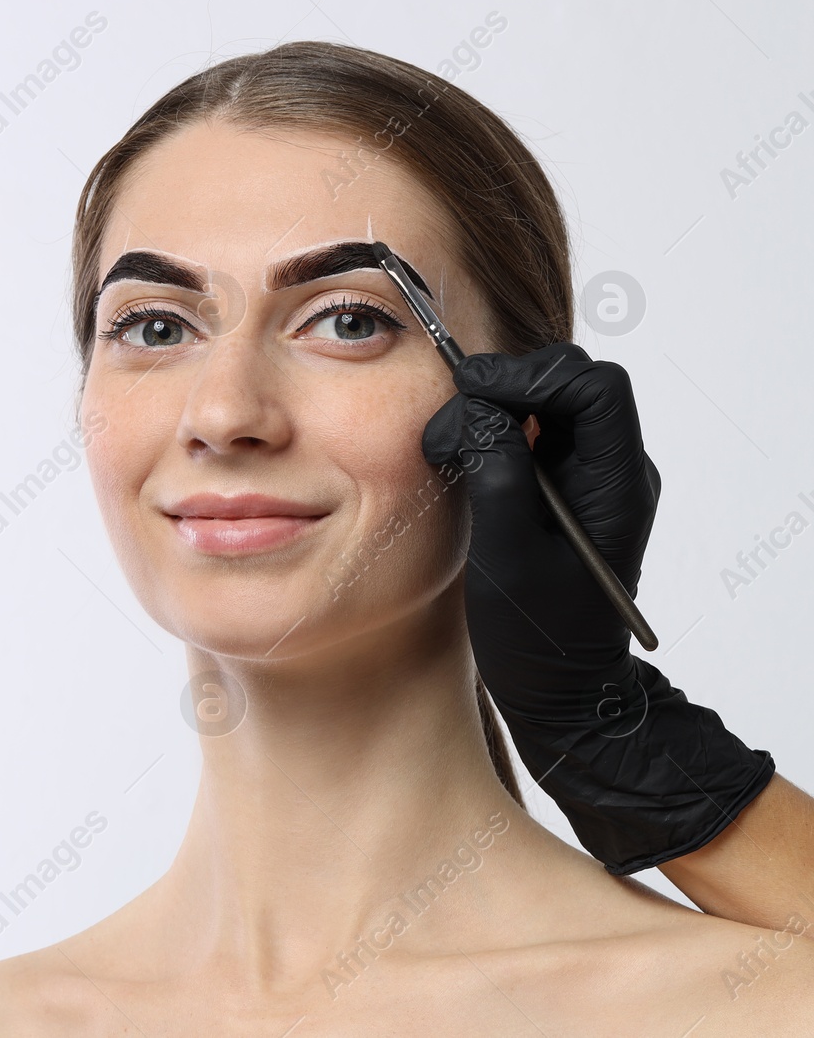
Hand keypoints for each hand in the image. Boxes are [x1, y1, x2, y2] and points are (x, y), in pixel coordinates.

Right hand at [422, 342, 773, 874]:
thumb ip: (496, 470)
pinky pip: (536, 438)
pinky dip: (497, 436)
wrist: (565, 693)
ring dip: (497, 412)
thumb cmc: (538, 637)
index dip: (529, 374)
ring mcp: (593, 482)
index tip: (470, 394)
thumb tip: (475, 408)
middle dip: (508, 388)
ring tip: (453, 449)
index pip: (592, 386)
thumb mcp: (507, 553)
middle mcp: (613, 472)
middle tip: (456, 423)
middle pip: (571, 385)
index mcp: (615, 482)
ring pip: (550, 407)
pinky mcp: (567, 495)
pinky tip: (466, 467)